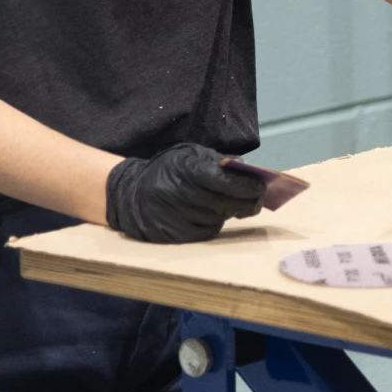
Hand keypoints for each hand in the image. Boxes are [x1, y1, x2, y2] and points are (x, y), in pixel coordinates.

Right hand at [104, 143, 264, 242]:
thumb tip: (250, 172)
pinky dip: (213, 224)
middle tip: (257, 201)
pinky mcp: (173, 236)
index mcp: (186, 171)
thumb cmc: (166, 171)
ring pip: (217, 219)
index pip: (223, 181)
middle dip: (246, 203)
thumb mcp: (189, 156)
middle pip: (224, 204)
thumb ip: (218, 162)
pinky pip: (205, 232)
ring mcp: (175, 218)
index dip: (246, 186)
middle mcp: (179, 195)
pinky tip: (209, 215)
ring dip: (228, 213)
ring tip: (228, 205)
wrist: (128, 193)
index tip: (262, 188)